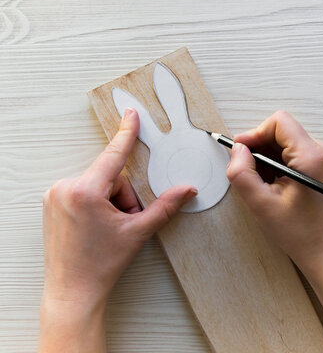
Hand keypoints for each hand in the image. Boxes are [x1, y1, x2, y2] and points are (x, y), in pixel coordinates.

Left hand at [39, 108, 196, 351]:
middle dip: (123, 197)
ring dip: (110, 201)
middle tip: (123, 222)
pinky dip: (96, 203)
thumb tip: (187, 190)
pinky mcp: (51, 202)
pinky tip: (96, 226)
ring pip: (97, 184)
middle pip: (110, 177)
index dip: (127, 133)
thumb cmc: (101, 264)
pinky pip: (83, 191)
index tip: (131, 114)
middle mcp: (65, 188)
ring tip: (108, 228)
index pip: (114, 155)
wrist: (73, 290)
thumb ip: (165, 206)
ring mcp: (55, 195)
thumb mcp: (138, 232)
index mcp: (85, 191)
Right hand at [227, 111, 322, 352]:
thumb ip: (242, 173)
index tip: (241, 152)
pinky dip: (277, 164)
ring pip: (285, 142)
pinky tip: (274, 185)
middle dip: (260, 148)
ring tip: (263, 184)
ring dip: (267, 158)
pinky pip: (293, 152)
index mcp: (311, 156)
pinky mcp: (322, 164)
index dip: (255, 133)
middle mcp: (322, 150)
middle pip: (281, 131)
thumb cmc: (299, 232)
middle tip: (250, 174)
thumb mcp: (261, 204)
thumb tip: (237, 149)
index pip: (279, 122)